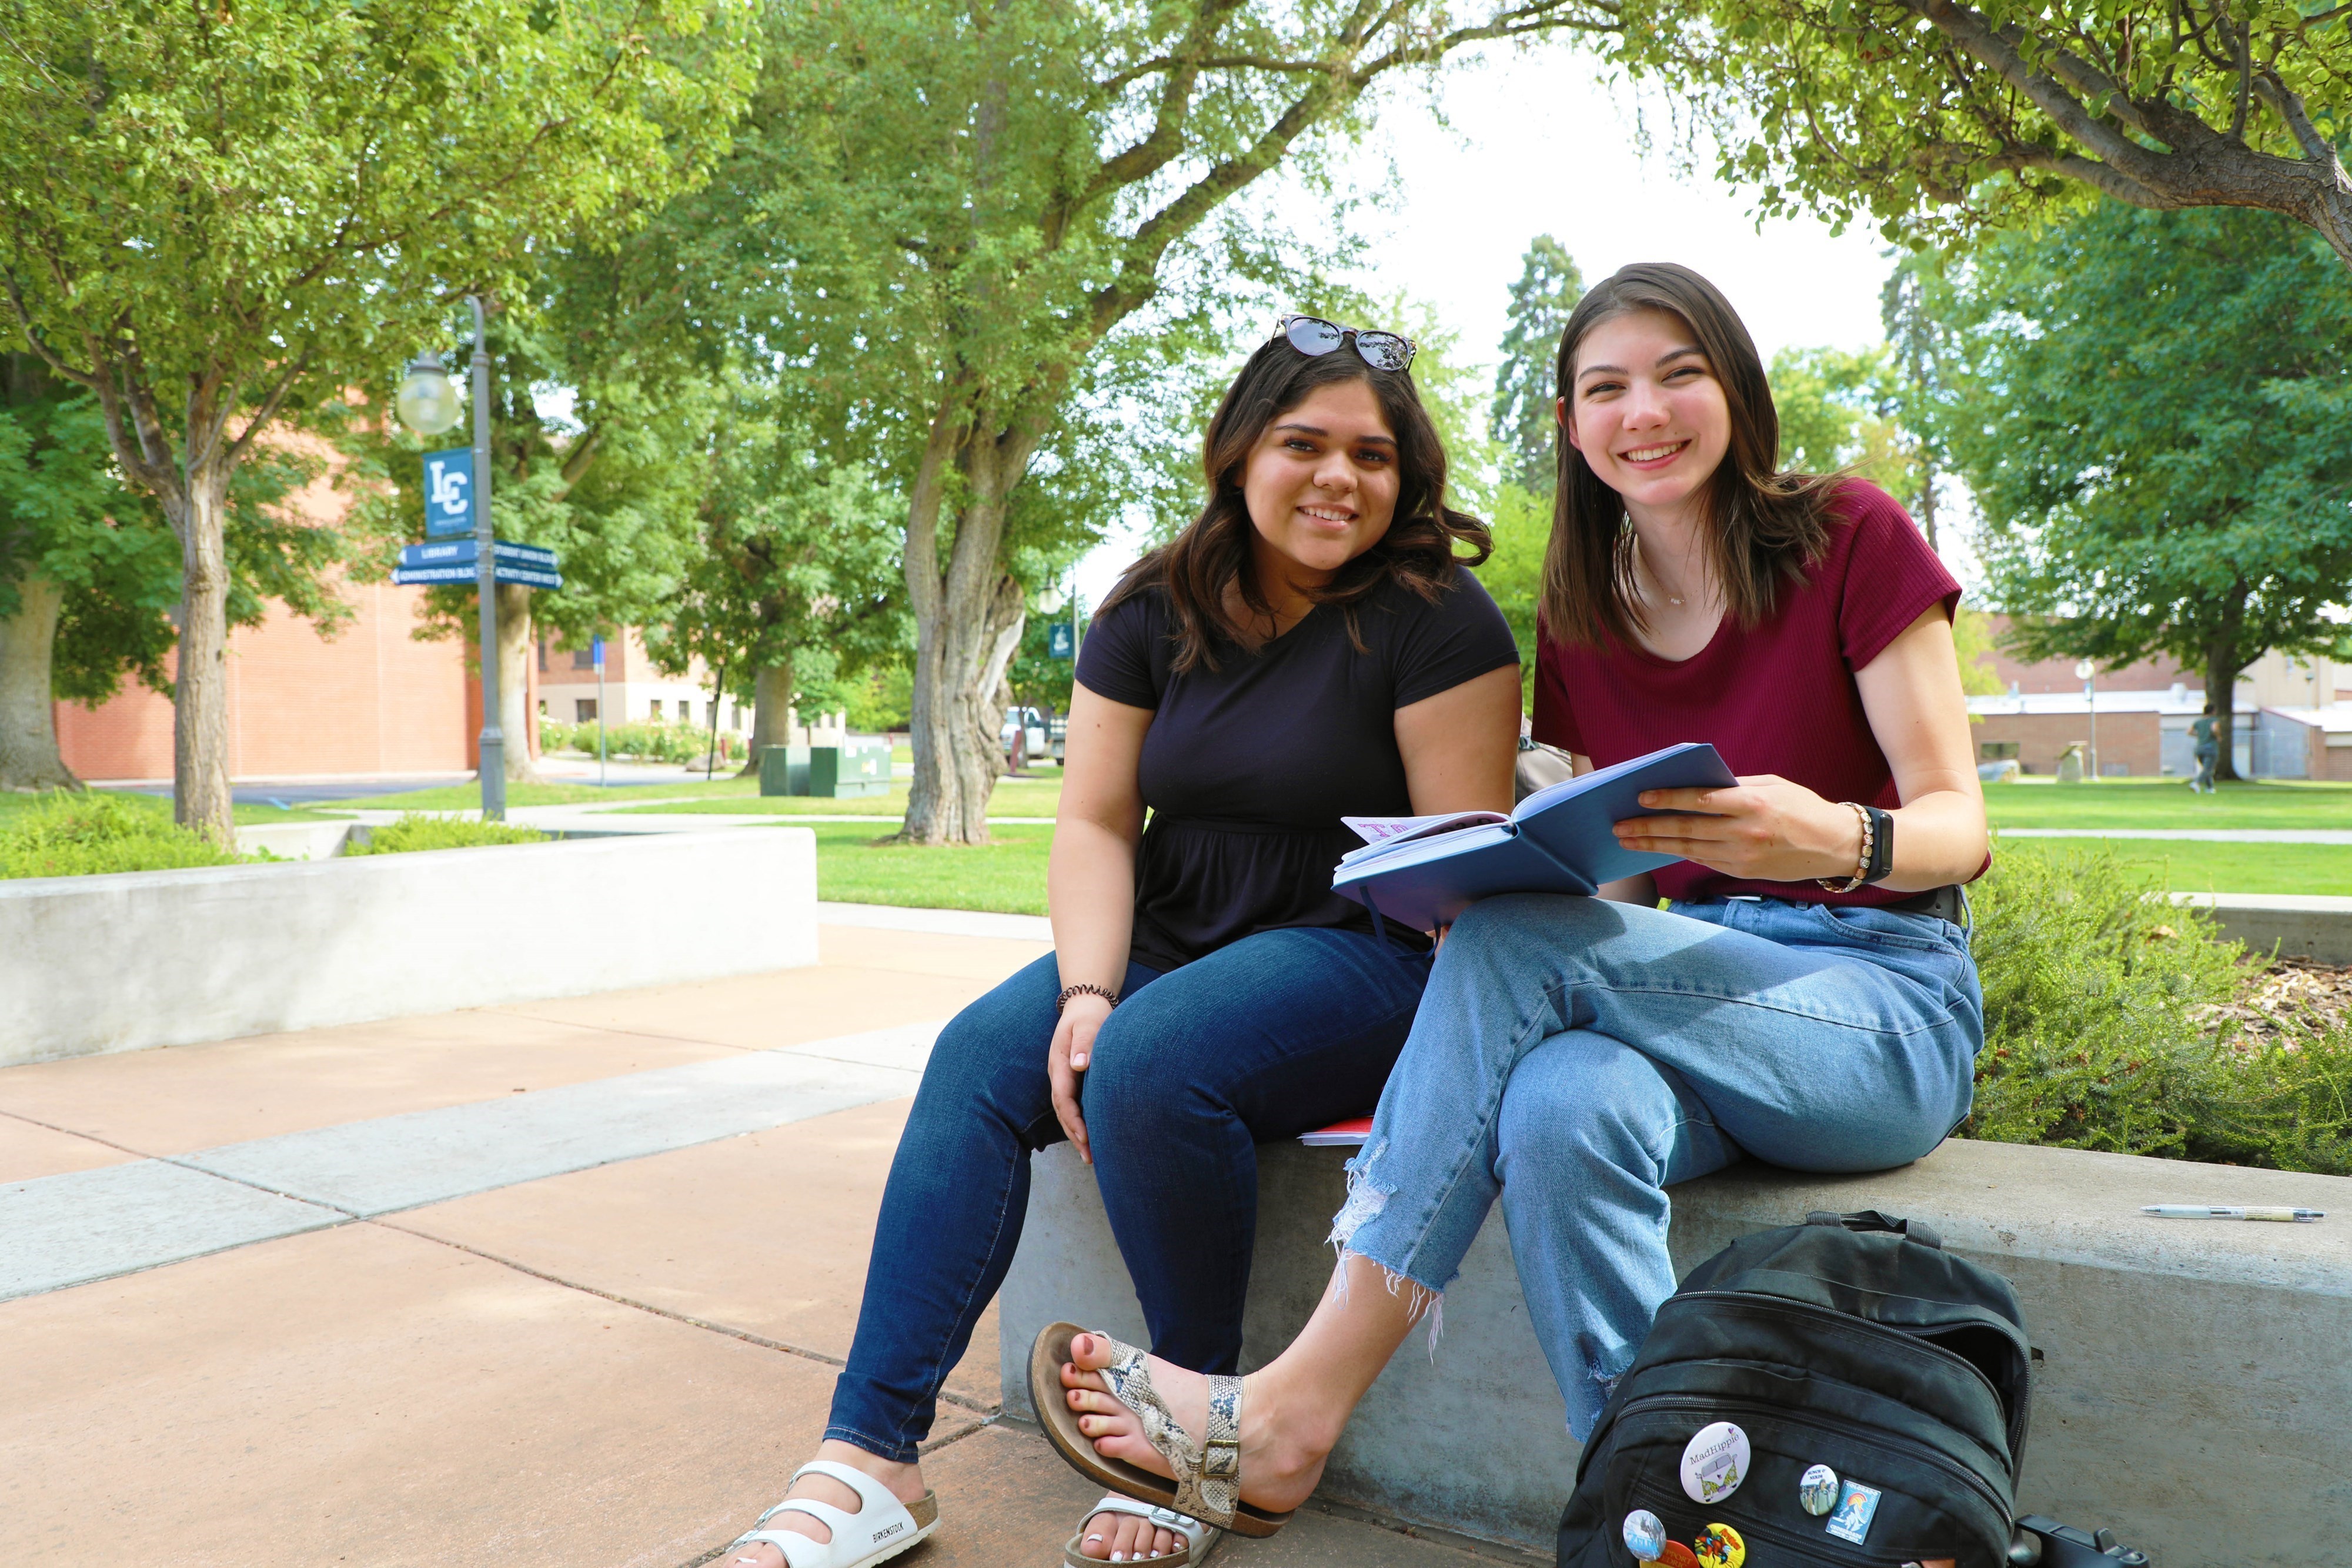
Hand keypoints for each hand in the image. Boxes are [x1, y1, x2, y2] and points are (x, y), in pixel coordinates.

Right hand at [1048, 993, 1113, 1164]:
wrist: (1085, 1005)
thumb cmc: (1090, 1015)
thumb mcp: (1088, 1024)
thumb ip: (1085, 1043)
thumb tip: (1079, 1065)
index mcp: (1060, 1063)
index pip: (1063, 1098)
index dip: (1073, 1120)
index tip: (1086, 1137)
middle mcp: (1059, 1074)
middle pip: (1062, 1111)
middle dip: (1075, 1135)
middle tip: (1090, 1157)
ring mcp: (1064, 1078)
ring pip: (1066, 1112)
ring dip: (1077, 1134)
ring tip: (1091, 1157)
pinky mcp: (1073, 1080)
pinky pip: (1073, 1106)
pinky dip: (1081, 1124)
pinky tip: (1093, 1138)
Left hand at [1612, 773, 1864, 882]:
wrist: (1835, 845)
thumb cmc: (1802, 807)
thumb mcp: (1771, 785)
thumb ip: (1734, 785)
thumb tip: (1696, 784)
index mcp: (1751, 804)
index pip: (1700, 800)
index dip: (1667, 798)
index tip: (1641, 797)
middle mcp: (1745, 832)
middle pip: (1686, 830)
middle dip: (1648, 828)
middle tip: (1619, 827)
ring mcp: (1743, 856)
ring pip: (1689, 850)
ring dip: (1655, 846)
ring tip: (1628, 841)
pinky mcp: (1743, 872)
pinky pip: (1704, 861)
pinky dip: (1679, 854)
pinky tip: (1659, 849)